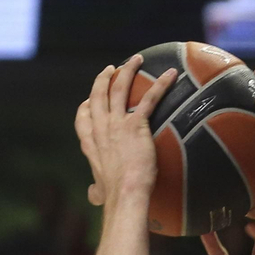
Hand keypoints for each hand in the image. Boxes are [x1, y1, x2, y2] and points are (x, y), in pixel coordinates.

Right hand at [74, 54, 176, 206]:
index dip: (88, 104)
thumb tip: (94, 195)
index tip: (91, 98)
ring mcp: (116, 123)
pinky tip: (171, 74)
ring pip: (120, 88)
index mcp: (89, 142)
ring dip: (128, 70)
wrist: (125, 193)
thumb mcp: (100, 190)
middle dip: (105, 78)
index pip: (83, 116)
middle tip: (112, 68)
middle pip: (98, 94)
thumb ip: (96, 189)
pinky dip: (161, 84)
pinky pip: (150, 98)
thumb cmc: (114, 195)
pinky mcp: (136, 125)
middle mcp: (100, 128)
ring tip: (136, 59)